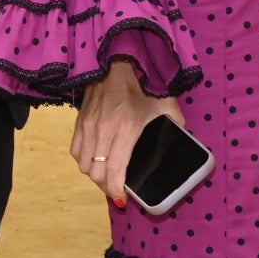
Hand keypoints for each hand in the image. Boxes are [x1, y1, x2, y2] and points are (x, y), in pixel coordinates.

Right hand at [72, 60, 183, 207]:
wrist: (118, 57)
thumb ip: (175, 123)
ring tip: (106, 175)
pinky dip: (84, 160)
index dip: (116, 191)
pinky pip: (75, 150)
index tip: (122, 200)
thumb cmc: (144, 81)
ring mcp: (88, 124)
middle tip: (117, 189)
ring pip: (83, 164)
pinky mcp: (79, 119)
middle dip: (106, 187)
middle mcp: (103, 129)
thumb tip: (183, 138)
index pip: (113, 171)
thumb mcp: (166, 103)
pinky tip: (94, 159)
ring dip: (94, 175)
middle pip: (95, 173)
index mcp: (126, 128)